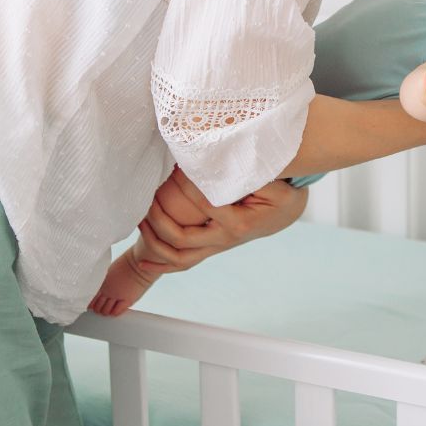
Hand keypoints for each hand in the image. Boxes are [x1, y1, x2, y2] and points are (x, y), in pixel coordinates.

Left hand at [135, 167, 308, 273]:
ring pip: (179, 256)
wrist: (286, 213)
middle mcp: (224, 239)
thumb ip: (250, 175)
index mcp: (238, 223)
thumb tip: (224, 162)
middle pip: (182, 239)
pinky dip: (163, 264)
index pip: (204, 205)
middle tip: (147, 198)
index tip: (177, 167)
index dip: (187, 186)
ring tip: (139, 222)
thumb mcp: (273, 183)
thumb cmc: (279, 195)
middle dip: (159, 220)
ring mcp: (216, 247)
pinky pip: (184, 262)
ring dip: (155, 243)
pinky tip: (144, 260)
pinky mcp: (212, 248)